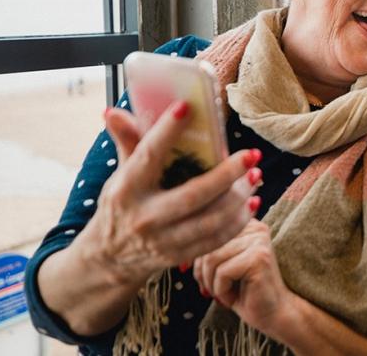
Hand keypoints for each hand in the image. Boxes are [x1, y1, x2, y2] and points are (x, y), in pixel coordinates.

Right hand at [83, 101, 260, 284]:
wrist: (110, 258)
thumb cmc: (122, 204)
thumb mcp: (120, 175)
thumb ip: (127, 143)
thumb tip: (114, 111)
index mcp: (126, 189)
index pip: (148, 155)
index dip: (167, 132)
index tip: (188, 107)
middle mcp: (144, 217)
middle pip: (193, 195)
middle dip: (226, 174)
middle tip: (251, 155)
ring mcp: (163, 241)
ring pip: (210, 221)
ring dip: (239, 198)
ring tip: (255, 176)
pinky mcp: (179, 256)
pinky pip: (215, 240)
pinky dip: (238, 222)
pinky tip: (252, 202)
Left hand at [194, 219, 290, 334]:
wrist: (272, 314)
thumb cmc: (244, 291)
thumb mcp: (222, 264)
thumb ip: (209, 248)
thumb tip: (180, 243)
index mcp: (246, 224)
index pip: (207, 232)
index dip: (198, 258)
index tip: (202, 277)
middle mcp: (255, 227)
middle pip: (207, 245)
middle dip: (203, 273)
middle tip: (213, 290)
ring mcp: (259, 241)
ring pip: (212, 258)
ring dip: (212, 283)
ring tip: (225, 293)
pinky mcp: (259, 258)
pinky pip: (222, 272)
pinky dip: (221, 290)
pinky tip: (233, 297)